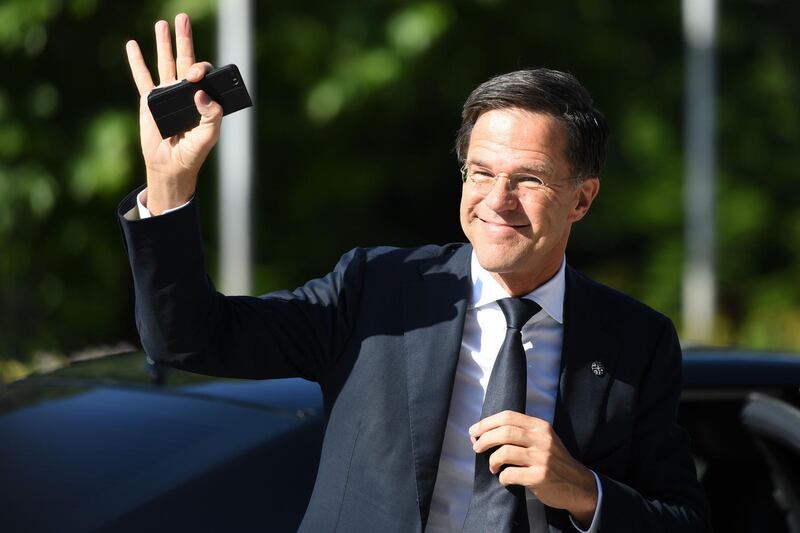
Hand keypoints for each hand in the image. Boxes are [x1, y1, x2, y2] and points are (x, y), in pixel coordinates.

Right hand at [125, 13, 222, 214]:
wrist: (171, 166)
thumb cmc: (193, 153)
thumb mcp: (208, 136)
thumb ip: (211, 115)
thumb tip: (201, 94)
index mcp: (203, 98)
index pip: (203, 75)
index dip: (200, 68)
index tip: (195, 75)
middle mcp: (186, 92)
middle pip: (185, 60)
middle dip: (184, 39)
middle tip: (183, 18)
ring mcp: (167, 94)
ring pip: (165, 63)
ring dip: (163, 43)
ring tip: (163, 23)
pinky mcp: (149, 100)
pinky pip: (142, 77)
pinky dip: (136, 60)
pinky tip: (133, 45)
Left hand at [469, 410, 597, 526]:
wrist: (578, 485)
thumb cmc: (555, 461)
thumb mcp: (544, 439)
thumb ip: (522, 433)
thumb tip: (486, 432)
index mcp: (540, 427)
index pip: (508, 416)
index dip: (487, 423)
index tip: (474, 431)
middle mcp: (542, 439)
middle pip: (504, 432)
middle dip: (484, 439)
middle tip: (476, 447)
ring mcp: (541, 458)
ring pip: (504, 452)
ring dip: (492, 460)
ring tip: (492, 466)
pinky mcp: (540, 477)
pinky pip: (510, 474)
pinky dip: (502, 477)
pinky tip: (504, 479)